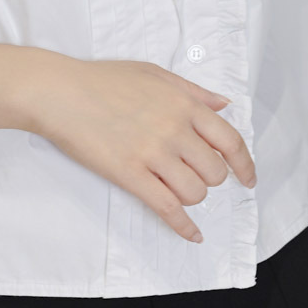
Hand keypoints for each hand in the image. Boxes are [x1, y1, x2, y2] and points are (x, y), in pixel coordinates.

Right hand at [26, 55, 257, 243]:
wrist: (60, 92)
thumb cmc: (102, 79)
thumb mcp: (153, 73)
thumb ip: (192, 90)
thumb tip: (223, 104)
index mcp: (184, 103)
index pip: (230, 141)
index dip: (245, 165)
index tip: (248, 178)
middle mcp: (175, 128)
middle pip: (214, 172)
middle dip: (209, 179)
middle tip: (194, 177)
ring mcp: (153, 152)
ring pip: (195, 192)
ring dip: (191, 197)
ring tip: (177, 191)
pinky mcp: (130, 174)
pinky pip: (167, 208)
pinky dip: (183, 226)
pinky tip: (191, 234)